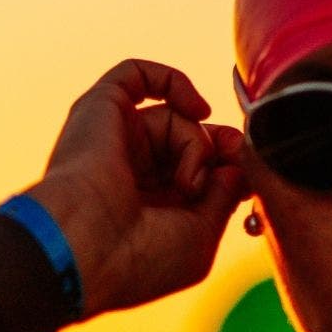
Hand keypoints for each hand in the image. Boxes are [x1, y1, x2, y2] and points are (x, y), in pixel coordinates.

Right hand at [22, 59, 250, 317]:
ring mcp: (113, 138)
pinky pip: (136, 74)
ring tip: (186, 183)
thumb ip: (223, 194)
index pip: (194, 170)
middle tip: (235, 161)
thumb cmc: (139, 258)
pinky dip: (172, 81)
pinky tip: (197, 109)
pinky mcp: (100, 109)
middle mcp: (127, 170)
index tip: (246, 179)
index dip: (226, 167)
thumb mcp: (200, 235)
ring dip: (195, 145)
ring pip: (174, 118)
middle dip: (218, 149)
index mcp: (145, 205)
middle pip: (188, 139)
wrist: (85, 248)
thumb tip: (237, 159)